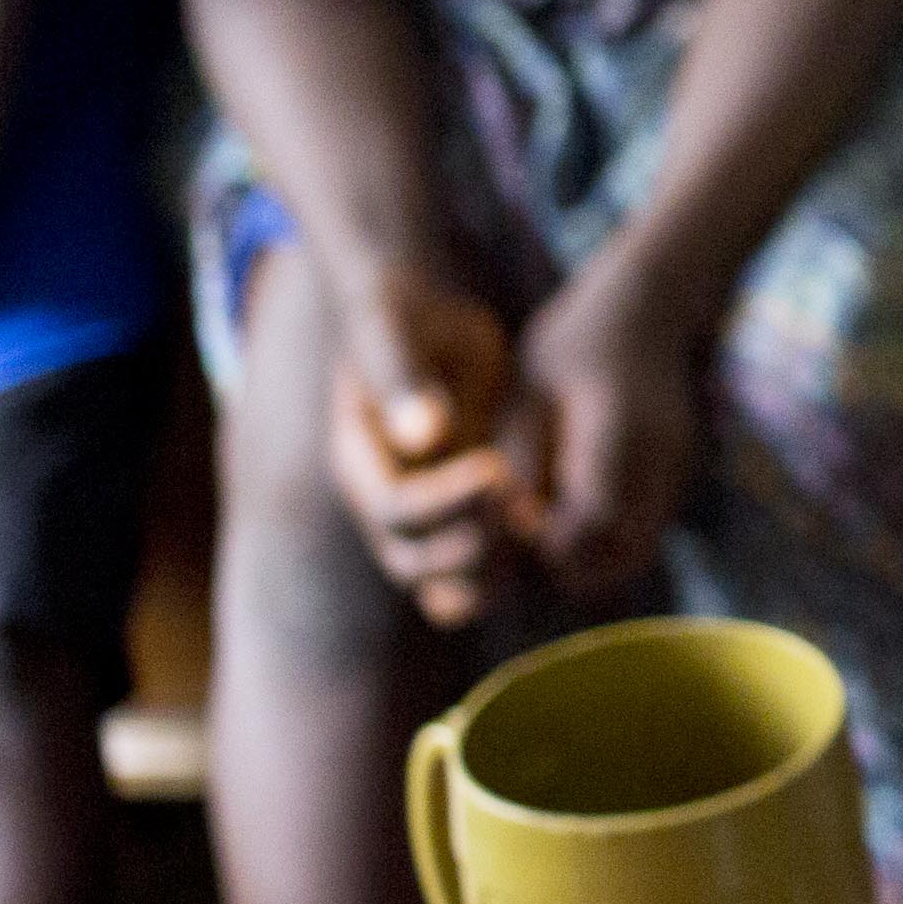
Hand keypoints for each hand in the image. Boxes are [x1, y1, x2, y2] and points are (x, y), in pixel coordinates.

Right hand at [327, 270, 535, 628]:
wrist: (419, 327)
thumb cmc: (406, 318)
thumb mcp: (397, 332)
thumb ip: (403, 376)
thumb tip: (423, 434)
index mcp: (358, 460)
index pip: (396, 507)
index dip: (446, 499)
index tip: (497, 465)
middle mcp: (380, 501)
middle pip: (412, 563)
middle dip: (468, 551)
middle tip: (521, 514)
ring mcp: (417, 517)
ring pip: (442, 584)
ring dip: (489, 576)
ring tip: (536, 534)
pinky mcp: (453, 519)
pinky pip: (471, 574)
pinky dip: (502, 575)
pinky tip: (544, 547)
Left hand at [516, 266, 705, 601]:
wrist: (650, 305)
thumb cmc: (574, 340)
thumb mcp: (529, 387)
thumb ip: (521, 456)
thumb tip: (518, 522)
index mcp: (620, 429)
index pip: (592, 519)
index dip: (548, 540)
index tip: (514, 524)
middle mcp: (661, 458)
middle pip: (625, 552)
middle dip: (571, 563)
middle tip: (527, 537)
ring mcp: (677, 470)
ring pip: (638, 550)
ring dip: (593, 557)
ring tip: (546, 527)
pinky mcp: (677, 477)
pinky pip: (645, 532)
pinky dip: (610, 540)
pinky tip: (572, 512)